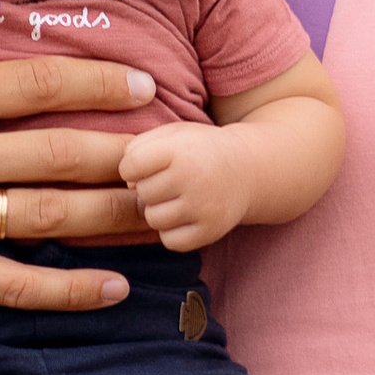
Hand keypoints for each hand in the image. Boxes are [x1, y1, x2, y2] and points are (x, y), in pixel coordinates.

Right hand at [0, 0, 162, 319]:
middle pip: (57, 152)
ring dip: (114, 213)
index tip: (140, 81)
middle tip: (175, 147)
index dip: (93, 80)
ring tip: (163, 206)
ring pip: (48, 216)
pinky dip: (69, 289)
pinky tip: (115, 286)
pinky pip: (15, 284)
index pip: (30, 83)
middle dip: (125, 149)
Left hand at [117, 120, 251, 252]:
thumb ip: (138, 147)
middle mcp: (193, 179)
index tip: (147, 164)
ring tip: (176, 197)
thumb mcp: (171, 134)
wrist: (247, 170)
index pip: (130, 165)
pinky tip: (184, 215)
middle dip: (149, 187)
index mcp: (181, 150)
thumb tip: (127, 183)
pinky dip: (172, 231)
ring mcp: (203, 208)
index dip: (132, 166)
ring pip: (153, 219)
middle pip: (142, 193)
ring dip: (159, 210)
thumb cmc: (199, 150)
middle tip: (169, 180)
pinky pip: (170, 240)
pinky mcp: (210, 232)